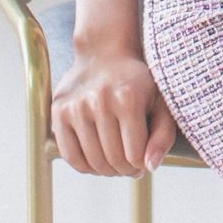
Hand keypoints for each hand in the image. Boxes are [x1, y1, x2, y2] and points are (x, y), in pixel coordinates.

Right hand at [51, 43, 176, 176]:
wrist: (104, 52)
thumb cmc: (138, 82)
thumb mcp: (160, 100)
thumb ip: (163, 134)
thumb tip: (150, 167)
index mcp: (128, 97)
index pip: (134, 154)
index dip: (140, 166)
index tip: (143, 164)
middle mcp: (100, 101)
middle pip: (112, 160)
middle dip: (124, 170)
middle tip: (129, 168)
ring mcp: (77, 106)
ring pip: (92, 161)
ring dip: (106, 171)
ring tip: (115, 165)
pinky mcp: (59, 112)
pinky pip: (70, 155)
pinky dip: (85, 167)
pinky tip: (97, 162)